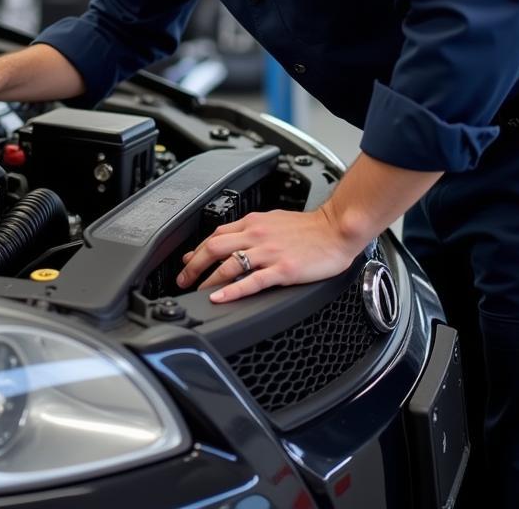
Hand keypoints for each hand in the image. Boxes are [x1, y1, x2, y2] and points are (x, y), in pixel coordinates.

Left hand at [175, 205, 363, 303]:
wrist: (337, 228)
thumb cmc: (310, 227)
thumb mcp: (274, 220)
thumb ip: (252, 230)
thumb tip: (233, 239)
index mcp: (253, 222)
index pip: (216, 234)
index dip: (197, 249)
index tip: (186, 261)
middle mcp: (256, 235)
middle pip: (214, 247)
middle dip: (193, 265)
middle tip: (182, 280)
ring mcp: (269, 253)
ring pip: (228, 264)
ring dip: (207, 279)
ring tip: (195, 291)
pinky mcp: (283, 269)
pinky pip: (252, 280)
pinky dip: (232, 290)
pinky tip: (220, 297)